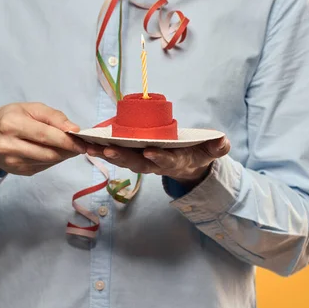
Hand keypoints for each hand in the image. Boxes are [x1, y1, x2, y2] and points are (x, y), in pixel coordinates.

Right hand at [0, 103, 85, 178]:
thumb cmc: (9, 118)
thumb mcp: (29, 108)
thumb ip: (53, 116)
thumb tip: (74, 129)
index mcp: (11, 124)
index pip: (45, 135)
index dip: (66, 140)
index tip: (82, 141)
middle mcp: (9, 145)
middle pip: (48, 152)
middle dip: (69, 150)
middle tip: (81, 145)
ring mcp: (12, 161)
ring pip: (48, 161)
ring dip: (64, 155)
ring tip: (70, 147)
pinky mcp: (18, 171)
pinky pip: (44, 166)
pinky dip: (54, 159)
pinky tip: (55, 151)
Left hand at [86, 137, 230, 189]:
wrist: (186, 166)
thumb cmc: (196, 154)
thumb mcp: (209, 152)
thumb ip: (216, 147)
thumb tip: (223, 141)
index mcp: (172, 161)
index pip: (165, 160)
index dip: (158, 157)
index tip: (150, 152)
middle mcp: (153, 163)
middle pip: (135, 163)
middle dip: (120, 157)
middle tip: (106, 151)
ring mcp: (141, 162)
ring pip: (121, 159)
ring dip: (104, 154)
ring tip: (87, 147)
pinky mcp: (131, 156)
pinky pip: (113, 153)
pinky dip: (98, 148)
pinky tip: (84, 142)